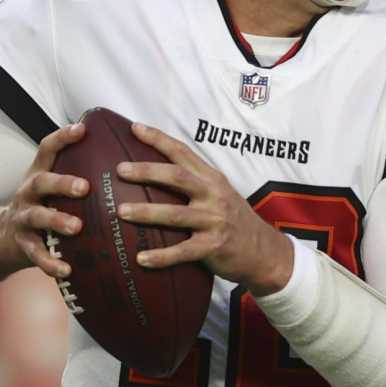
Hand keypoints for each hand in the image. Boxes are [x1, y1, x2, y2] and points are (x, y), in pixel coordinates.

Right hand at [0, 122, 88, 279]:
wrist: (3, 238)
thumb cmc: (45, 207)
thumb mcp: (55, 187)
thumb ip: (80, 174)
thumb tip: (130, 163)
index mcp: (40, 174)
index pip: (48, 149)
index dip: (63, 137)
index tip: (82, 128)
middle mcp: (29, 192)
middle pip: (42, 181)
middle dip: (62, 183)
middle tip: (85, 187)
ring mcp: (24, 218)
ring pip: (38, 217)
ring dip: (57, 220)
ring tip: (76, 227)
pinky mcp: (24, 245)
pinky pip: (37, 254)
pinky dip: (51, 263)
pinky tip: (66, 270)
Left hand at [113, 122, 292, 295]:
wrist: (265, 252)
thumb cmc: (234, 221)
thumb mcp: (220, 194)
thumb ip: (195, 183)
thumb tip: (152, 173)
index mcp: (212, 179)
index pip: (183, 152)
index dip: (159, 139)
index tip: (135, 128)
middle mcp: (214, 196)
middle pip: (177, 177)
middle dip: (146, 171)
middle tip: (120, 169)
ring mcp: (214, 221)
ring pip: (175, 215)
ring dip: (146, 212)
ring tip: (120, 211)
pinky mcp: (213, 247)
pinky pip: (182, 252)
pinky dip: (160, 256)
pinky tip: (140, 259)